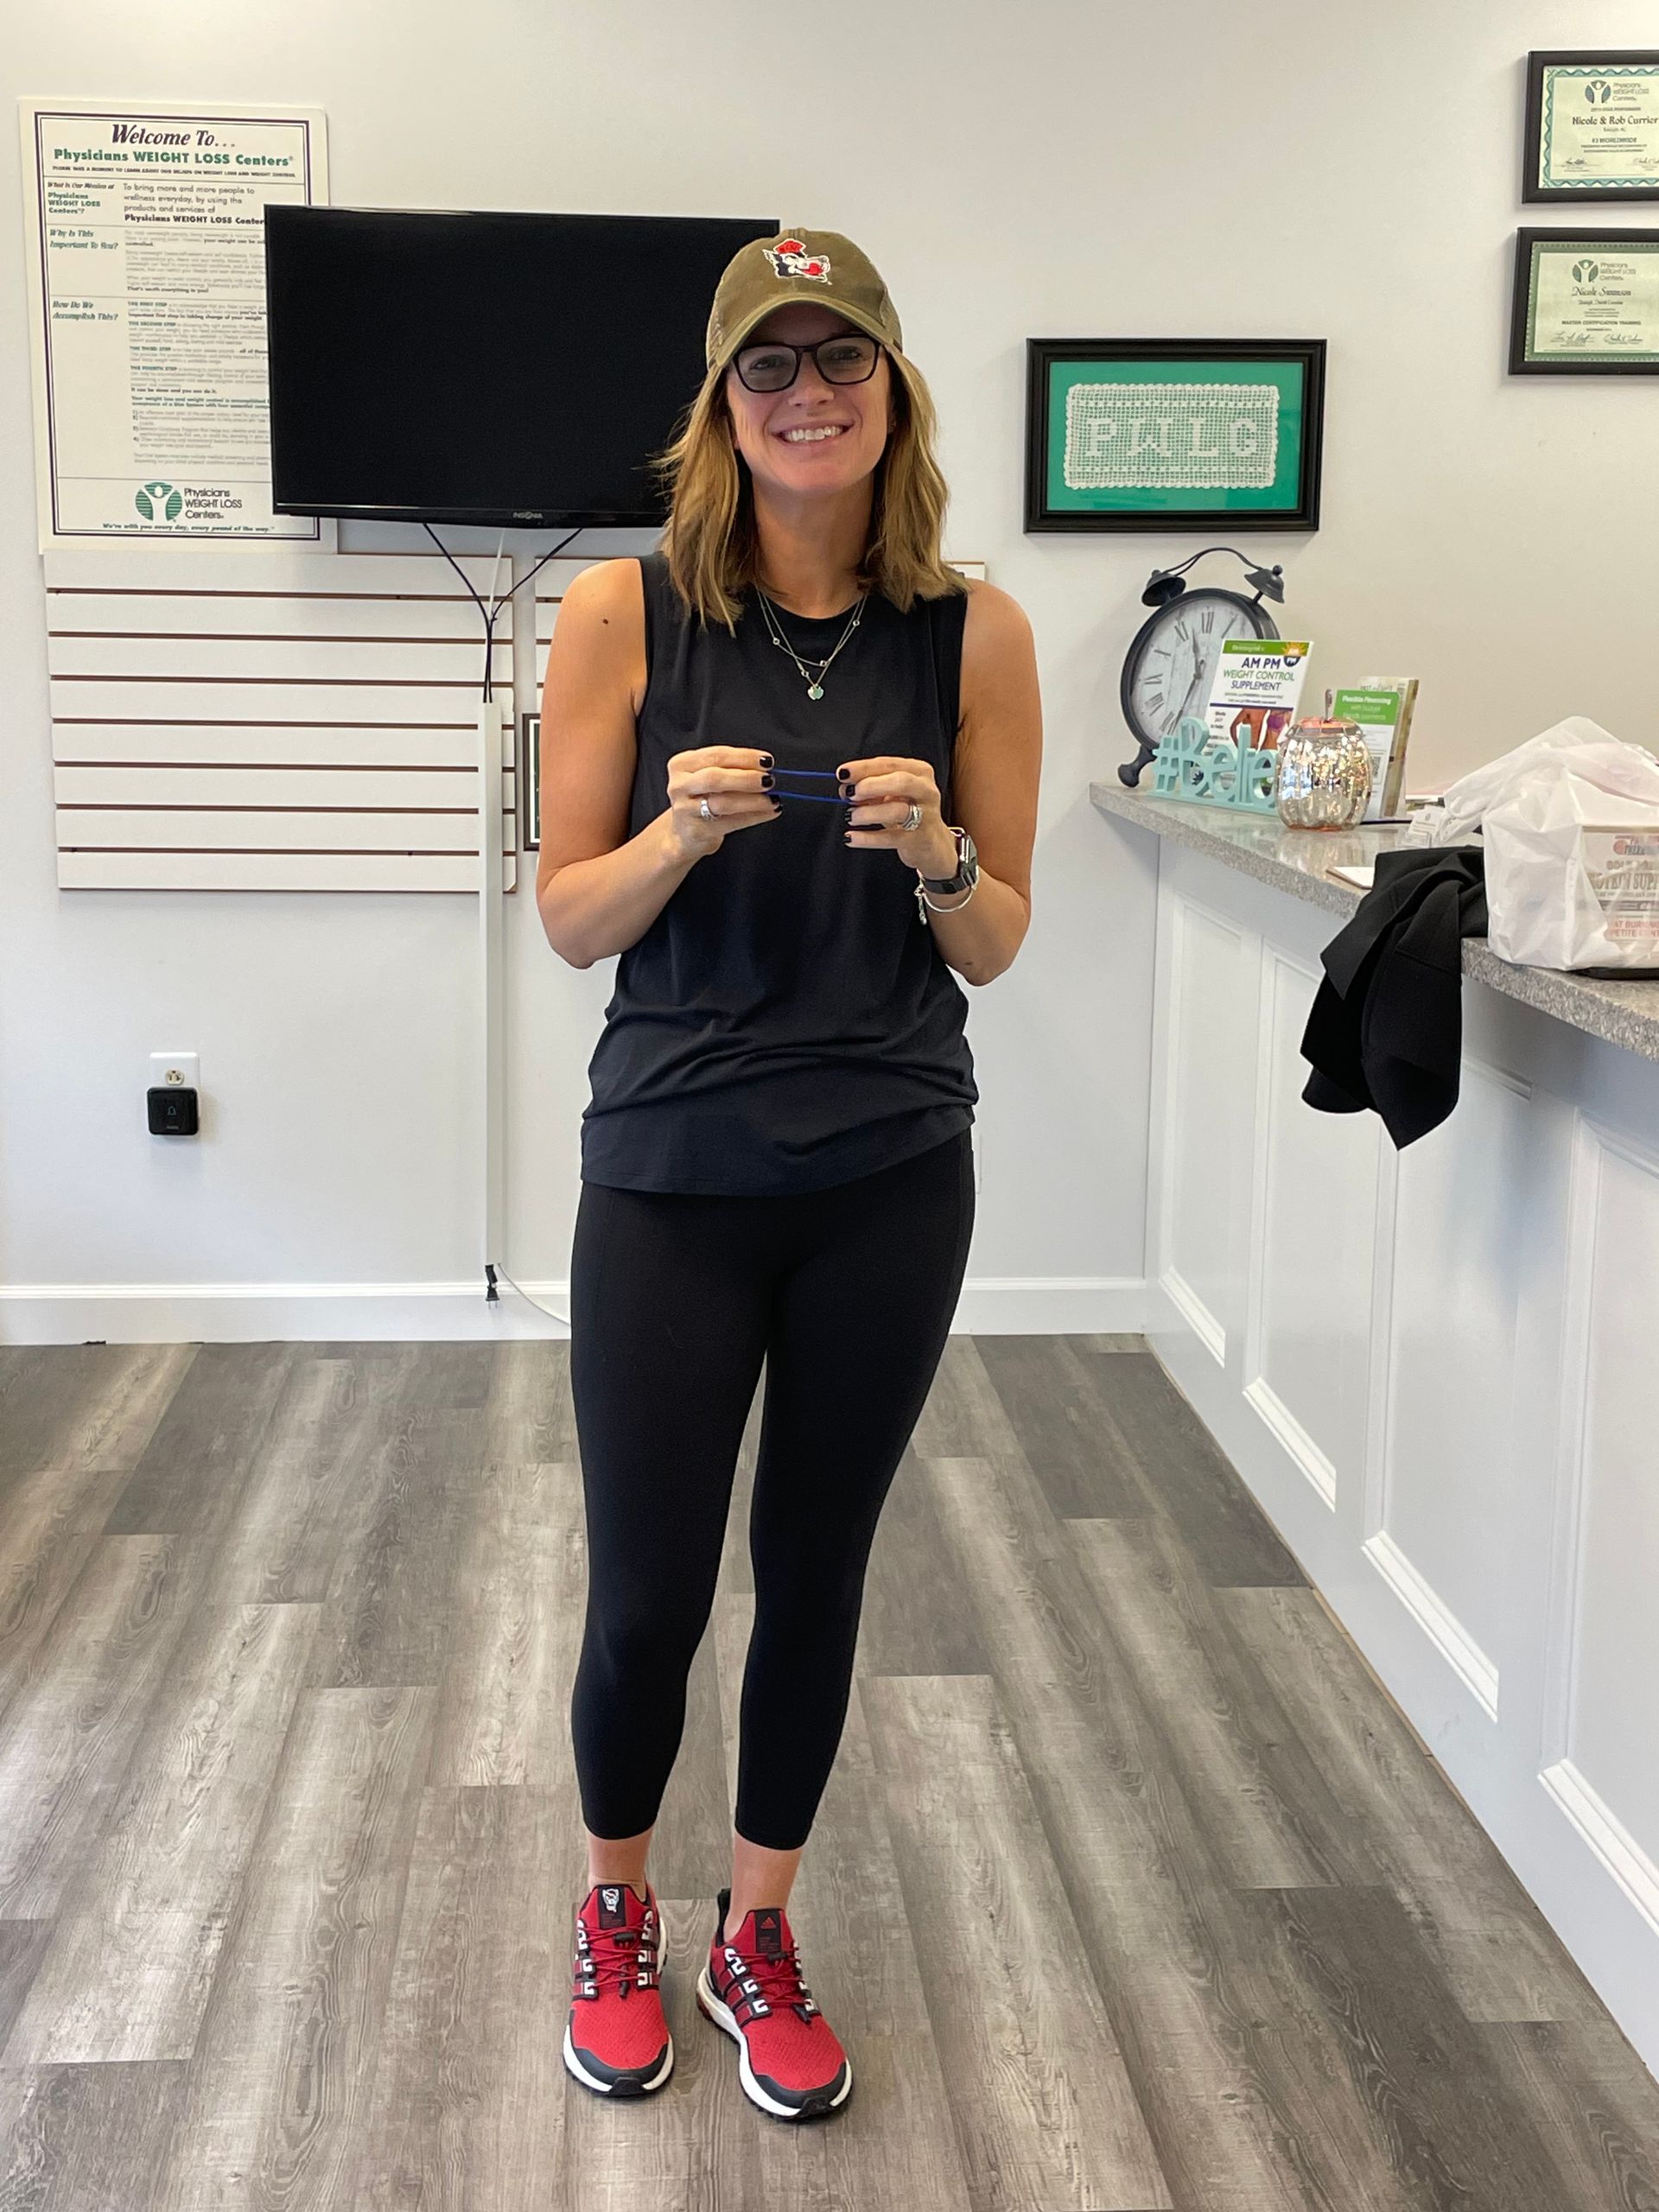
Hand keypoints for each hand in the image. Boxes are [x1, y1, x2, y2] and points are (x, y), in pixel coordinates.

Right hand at [663, 746, 779, 858]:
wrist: (684, 833)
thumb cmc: (700, 799)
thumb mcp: (707, 776)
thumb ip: (731, 768)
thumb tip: (764, 767)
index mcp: (682, 764)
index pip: (716, 755)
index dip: (744, 757)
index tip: (766, 760)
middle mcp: (681, 786)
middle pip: (715, 778)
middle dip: (747, 778)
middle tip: (768, 780)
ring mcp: (686, 810)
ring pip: (724, 802)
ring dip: (753, 800)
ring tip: (772, 799)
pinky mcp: (698, 831)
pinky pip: (732, 822)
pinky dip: (755, 816)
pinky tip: (769, 812)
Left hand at [839, 755, 957, 876]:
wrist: (932, 843)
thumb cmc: (909, 812)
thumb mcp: (893, 794)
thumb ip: (871, 787)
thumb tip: (845, 788)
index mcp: (919, 772)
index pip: (890, 764)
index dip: (864, 768)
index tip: (843, 773)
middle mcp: (925, 791)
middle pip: (900, 782)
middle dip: (871, 786)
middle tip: (851, 794)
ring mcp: (925, 815)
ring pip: (897, 810)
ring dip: (868, 813)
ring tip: (852, 816)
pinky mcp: (918, 839)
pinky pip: (890, 838)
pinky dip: (867, 838)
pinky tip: (851, 837)